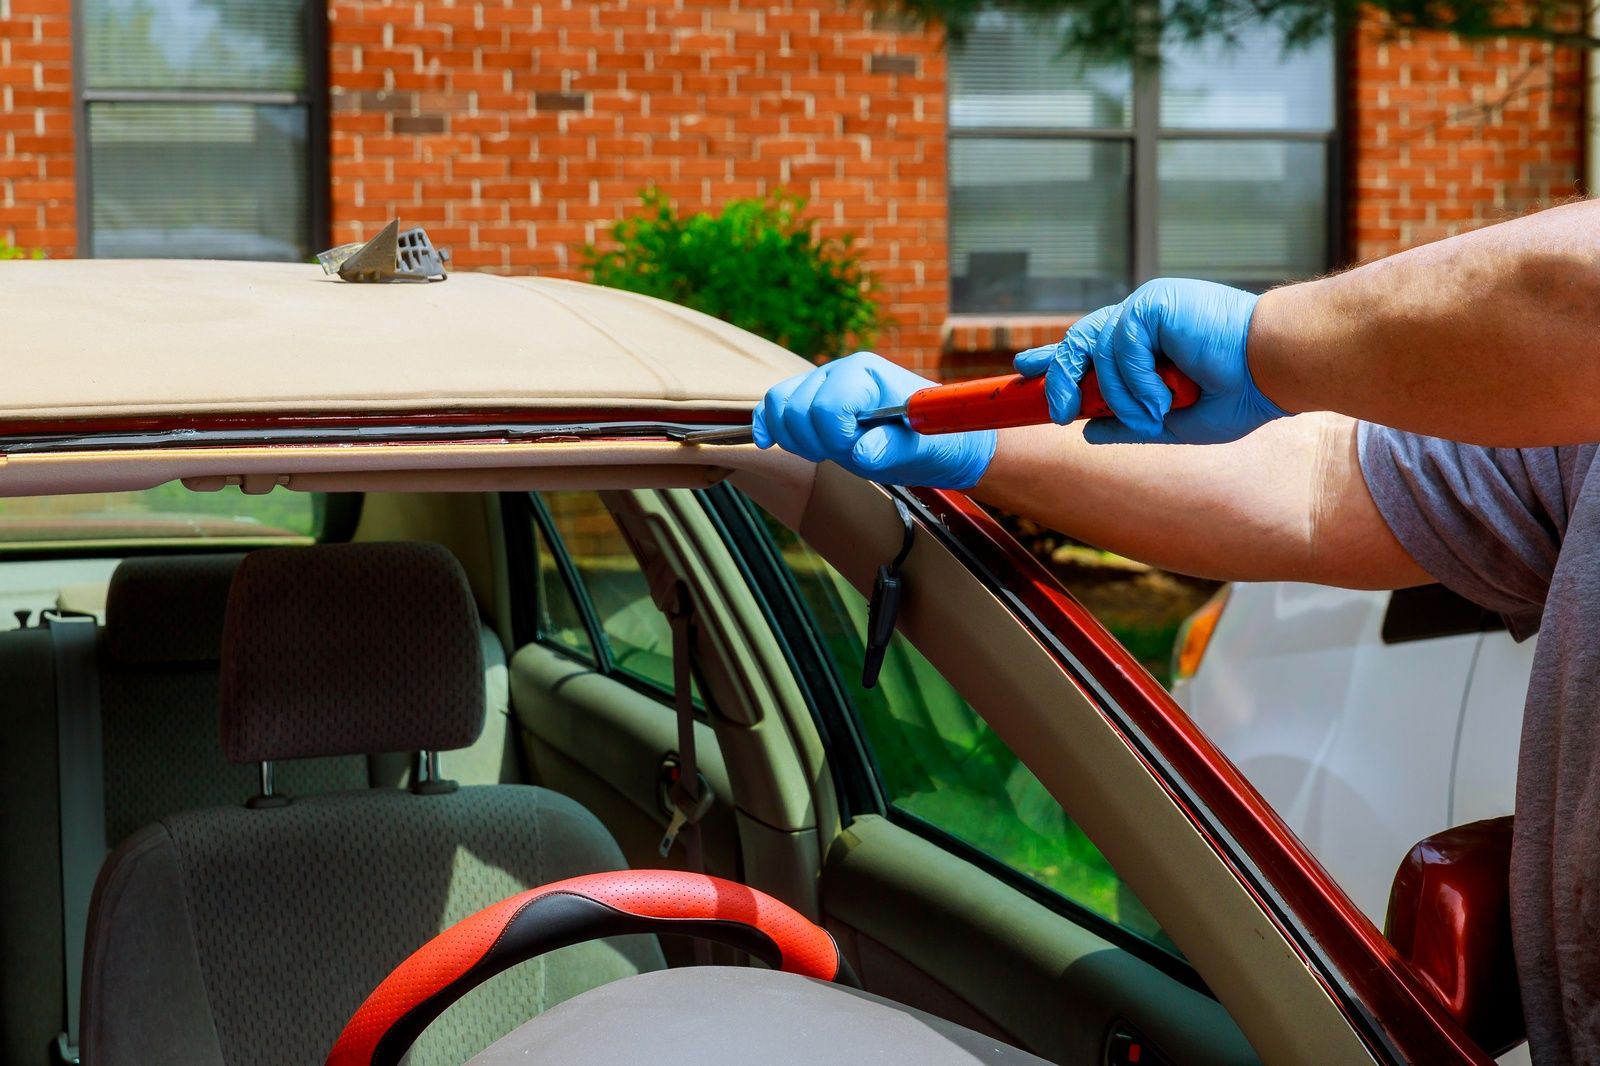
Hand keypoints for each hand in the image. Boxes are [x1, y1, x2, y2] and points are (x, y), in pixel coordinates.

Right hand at [751, 352, 996, 488]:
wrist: (933, 440)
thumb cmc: (930, 440)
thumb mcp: (921, 448)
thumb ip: (892, 448)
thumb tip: (862, 452)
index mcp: (865, 373)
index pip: (826, 406)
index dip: (837, 438)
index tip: (861, 448)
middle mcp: (839, 370)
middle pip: (796, 407)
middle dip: (816, 441)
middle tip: (846, 452)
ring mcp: (821, 383)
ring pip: (778, 405)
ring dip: (794, 438)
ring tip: (826, 451)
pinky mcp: (810, 400)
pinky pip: (773, 406)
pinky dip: (767, 425)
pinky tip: (766, 442)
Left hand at [1013, 278, 1288, 444]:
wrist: (1276, 368)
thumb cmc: (1241, 392)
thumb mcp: (1173, 421)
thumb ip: (1128, 424)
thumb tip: (1085, 430)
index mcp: (1150, 342)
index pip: (1090, 345)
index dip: (1057, 357)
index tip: (1027, 369)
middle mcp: (1145, 321)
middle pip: (1081, 341)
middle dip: (1062, 376)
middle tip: (1059, 411)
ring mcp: (1148, 308)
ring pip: (1099, 352)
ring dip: (1122, 394)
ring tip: (1157, 412)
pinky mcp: (1154, 303)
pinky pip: (1121, 346)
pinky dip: (1137, 379)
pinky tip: (1166, 393)